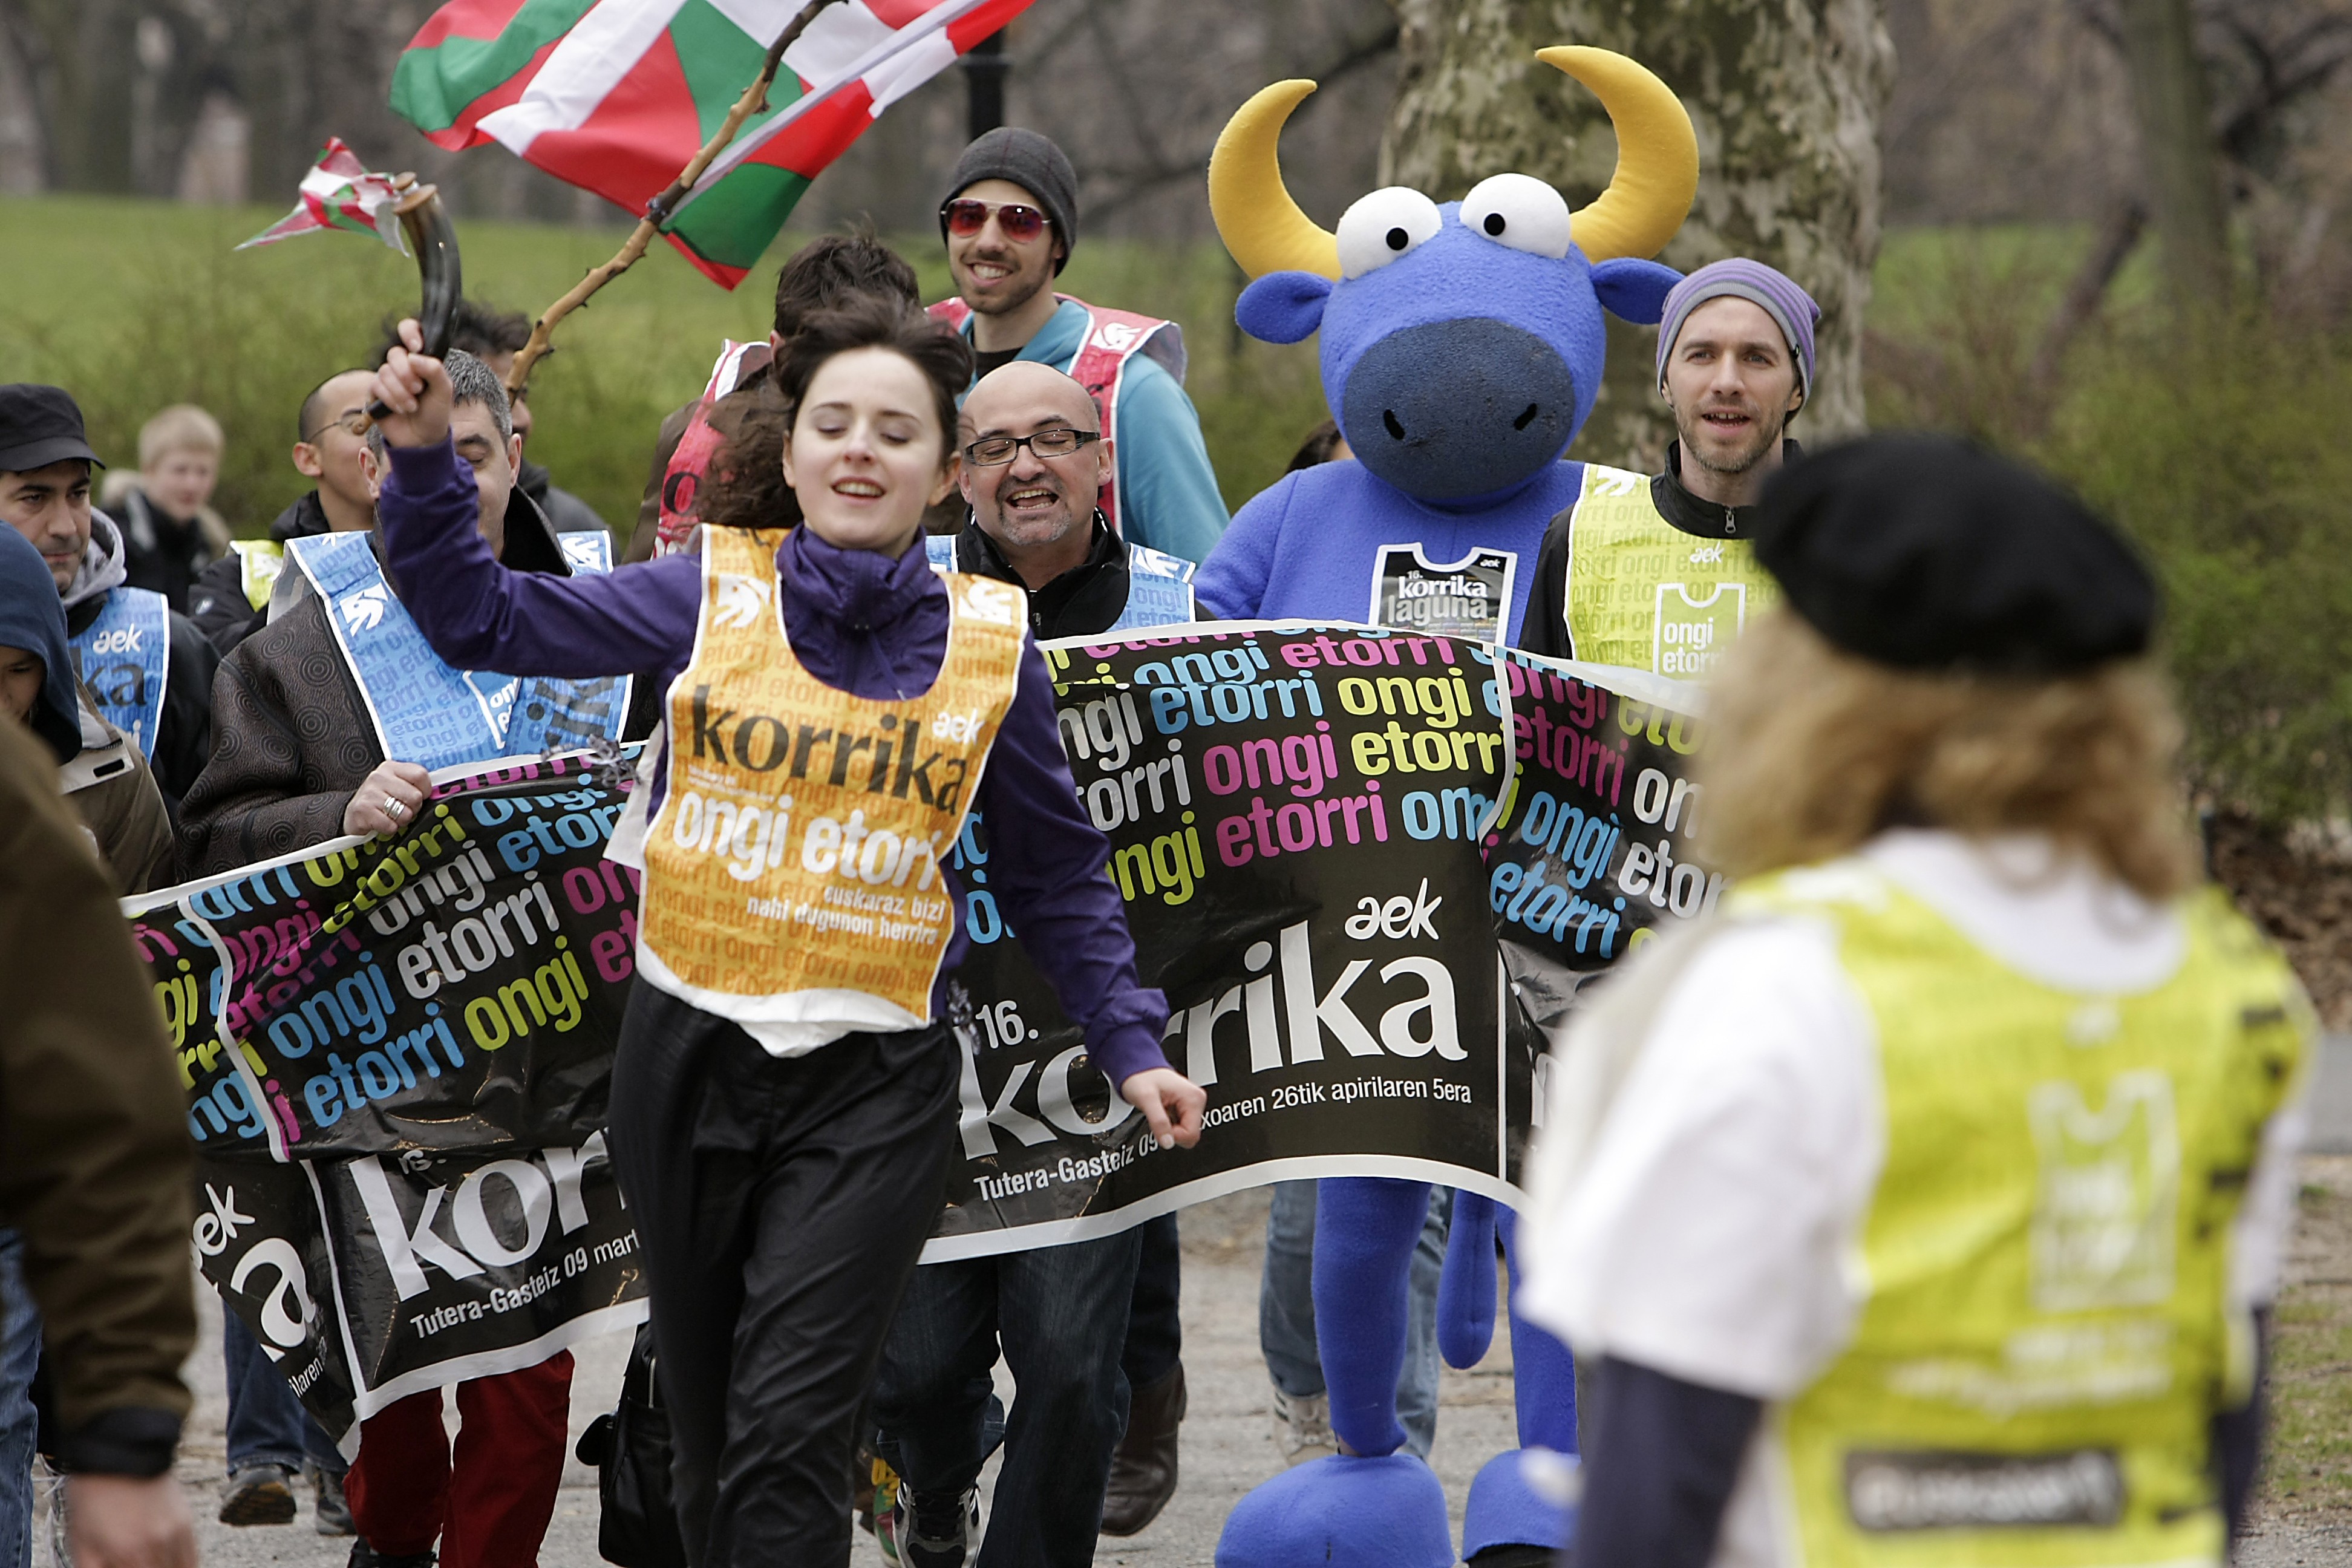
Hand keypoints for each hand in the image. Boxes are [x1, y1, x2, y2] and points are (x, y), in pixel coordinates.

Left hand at [65, 1474, 195, 1567]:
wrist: (120, 1454)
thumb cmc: (93, 1497)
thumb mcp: (80, 1541)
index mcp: (128, 1553)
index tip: (118, 1565)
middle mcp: (157, 1545)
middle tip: (131, 1563)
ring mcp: (176, 1533)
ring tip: (149, 1563)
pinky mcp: (186, 1521)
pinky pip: (191, 1557)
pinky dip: (183, 1566)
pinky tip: (168, 1565)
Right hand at [343, 759, 432, 837]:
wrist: (354, 814)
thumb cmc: (380, 801)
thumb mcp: (397, 786)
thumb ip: (415, 785)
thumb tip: (439, 792)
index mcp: (391, 768)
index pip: (421, 775)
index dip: (425, 790)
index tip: (419, 796)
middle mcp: (379, 776)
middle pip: (416, 796)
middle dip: (413, 809)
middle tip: (402, 809)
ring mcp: (369, 792)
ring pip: (405, 813)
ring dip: (401, 820)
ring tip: (391, 816)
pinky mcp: (362, 810)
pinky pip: (390, 825)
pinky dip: (390, 829)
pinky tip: (382, 822)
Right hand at [369, 317, 453, 448]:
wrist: (423, 439)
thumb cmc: (435, 412)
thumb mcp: (444, 391)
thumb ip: (435, 370)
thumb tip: (413, 356)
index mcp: (420, 359)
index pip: (410, 330)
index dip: (410, 332)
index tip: (416, 346)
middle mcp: (402, 365)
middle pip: (395, 353)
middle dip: (407, 373)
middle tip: (418, 389)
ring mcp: (387, 377)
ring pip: (385, 371)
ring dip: (401, 391)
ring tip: (413, 406)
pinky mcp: (375, 392)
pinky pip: (377, 386)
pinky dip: (391, 399)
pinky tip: (401, 409)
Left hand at [1121, 1067, 1205, 1150]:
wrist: (1137, 1069)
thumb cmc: (1141, 1078)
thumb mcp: (1146, 1099)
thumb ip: (1158, 1122)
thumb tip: (1168, 1142)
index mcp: (1194, 1098)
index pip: (1191, 1135)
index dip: (1173, 1135)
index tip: (1160, 1124)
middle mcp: (1197, 1100)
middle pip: (1190, 1135)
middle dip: (1172, 1132)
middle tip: (1158, 1116)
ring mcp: (1192, 1104)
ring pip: (1185, 1132)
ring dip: (1169, 1127)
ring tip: (1159, 1111)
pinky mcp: (1186, 1108)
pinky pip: (1181, 1127)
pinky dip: (1169, 1124)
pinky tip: (1162, 1112)